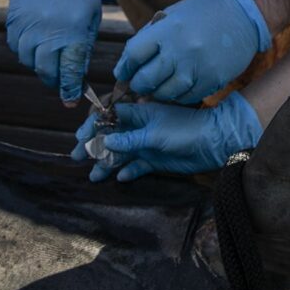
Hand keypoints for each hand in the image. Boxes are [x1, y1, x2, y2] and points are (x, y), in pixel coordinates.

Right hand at [6, 0, 101, 102]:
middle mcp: (47, 31)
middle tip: (61, 80)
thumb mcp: (91, 17)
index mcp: (72, 31)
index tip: (70, 100)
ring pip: (28, 60)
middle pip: (46, 70)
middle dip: (54, 80)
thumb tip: (77, 76)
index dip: (70, 90)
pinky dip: (25, 50)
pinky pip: (16, 46)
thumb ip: (83, 47)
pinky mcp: (13, 19)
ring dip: (39, 64)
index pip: (69, 71)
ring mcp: (27, 25)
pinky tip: (36, 41)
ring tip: (50, 54)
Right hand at [71, 92, 262, 182]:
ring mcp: (146, 144)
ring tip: (94, 176)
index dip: (94, 125)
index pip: (110, 116)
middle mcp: (140, 128)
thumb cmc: (185, 129)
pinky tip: (121, 177)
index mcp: (140, 113)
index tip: (81, 137)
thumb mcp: (155, 133)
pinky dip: (128, 171)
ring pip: (121, 154)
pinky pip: (136, 166)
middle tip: (76, 157)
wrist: (213, 143)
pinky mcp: (155, 160)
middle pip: (110, 136)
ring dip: (107, 163)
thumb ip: (130, 139)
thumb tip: (105, 140)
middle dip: (93, 146)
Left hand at [112, 0, 270, 104]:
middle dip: (137, 84)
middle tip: (138, 83)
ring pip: (164, 93)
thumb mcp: (173, 14)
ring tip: (156, 88)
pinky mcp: (211, 80)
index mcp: (168, 29)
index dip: (124, 67)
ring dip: (156, 93)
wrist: (243, 17)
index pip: (134, 54)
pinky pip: (186, 97)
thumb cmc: (204, 14)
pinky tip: (176, 88)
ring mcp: (197, 67)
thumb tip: (127, 62)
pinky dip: (176, 96)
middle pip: (146, 79)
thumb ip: (150, 36)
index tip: (123, 73)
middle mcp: (181, 49)